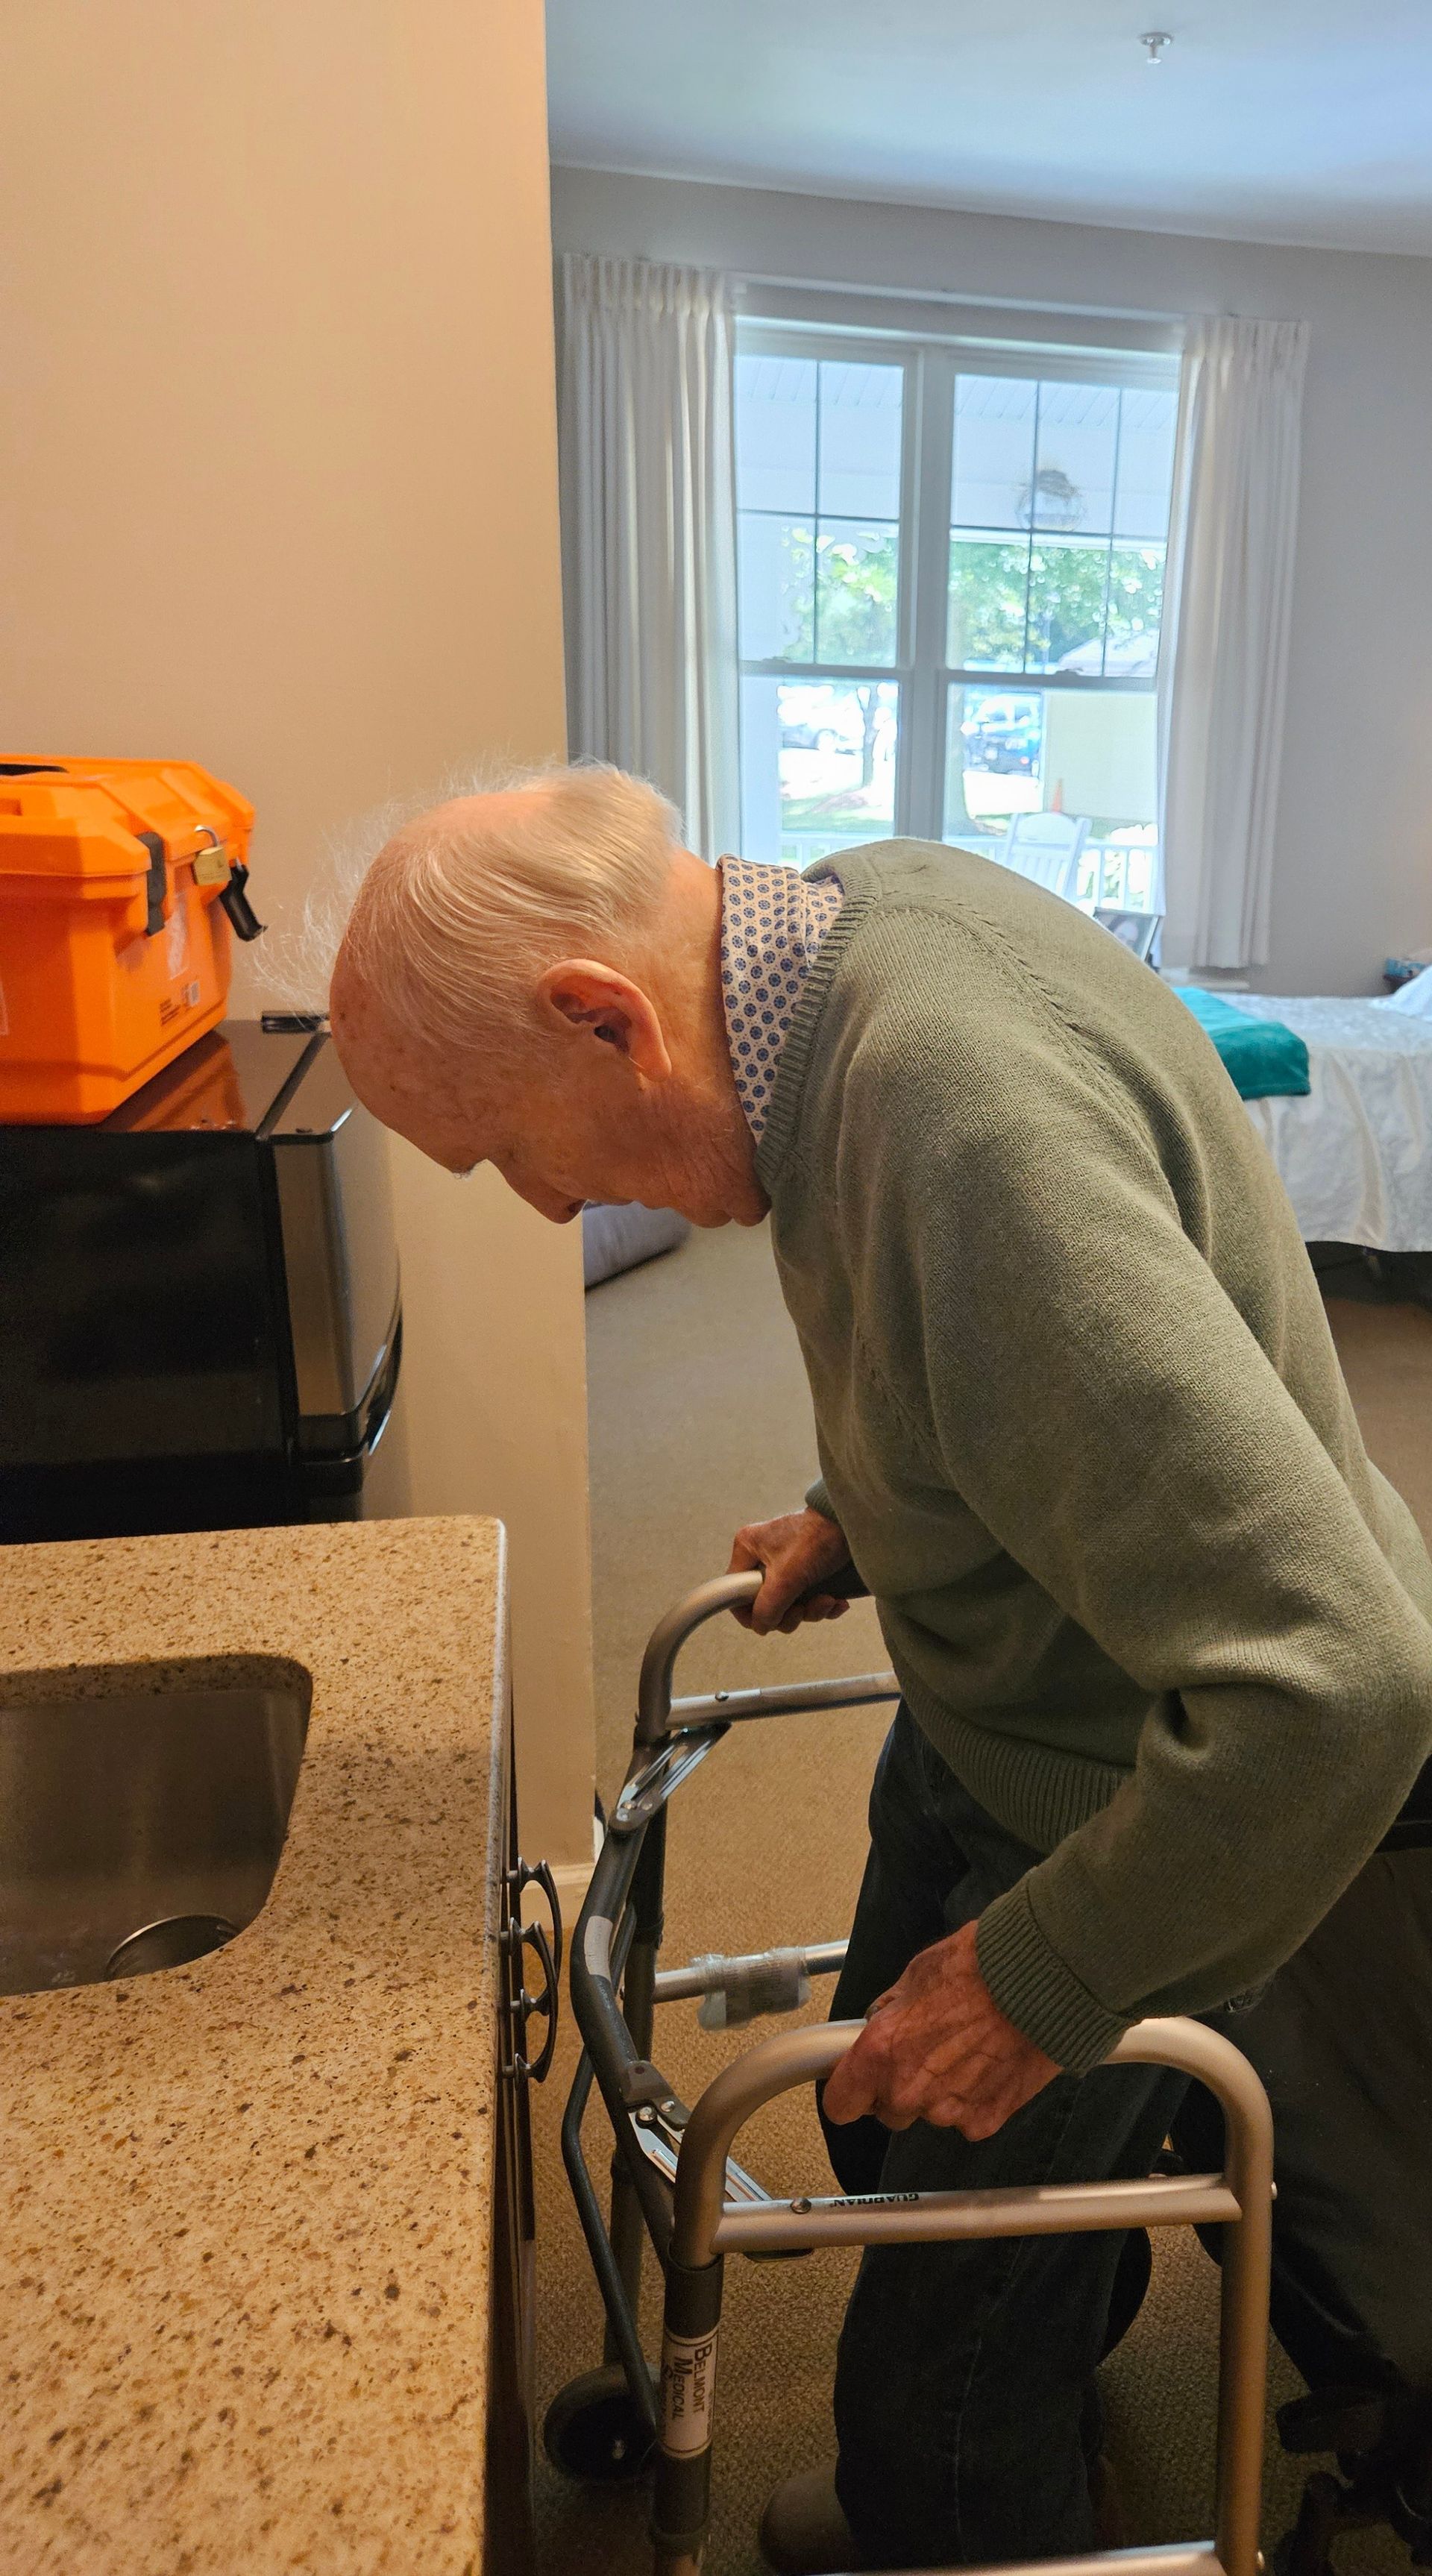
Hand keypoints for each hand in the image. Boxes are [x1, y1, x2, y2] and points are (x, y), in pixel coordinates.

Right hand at [727, 1507, 853, 1635]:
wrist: (853, 1525)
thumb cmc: (818, 1538)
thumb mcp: (788, 1576)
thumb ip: (768, 1606)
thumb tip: (761, 1627)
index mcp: (748, 1550)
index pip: (734, 1592)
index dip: (750, 1612)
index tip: (771, 1620)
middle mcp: (763, 1558)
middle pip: (764, 1605)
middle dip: (789, 1614)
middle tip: (804, 1609)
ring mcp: (785, 1567)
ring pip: (788, 1607)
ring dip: (811, 1611)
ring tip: (827, 1601)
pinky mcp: (807, 1573)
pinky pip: (807, 1601)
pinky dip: (823, 1606)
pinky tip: (837, 1601)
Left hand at [823, 1920, 1060, 2140]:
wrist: (1039, 1983)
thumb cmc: (979, 1969)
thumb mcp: (916, 1975)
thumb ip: (891, 2009)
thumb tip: (882, 2020)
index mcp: (881, 2052)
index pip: (840, 2103)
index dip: (848, 2091)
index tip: (856, 2082)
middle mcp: (909, 2090)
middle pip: (887, 2111)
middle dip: (899, 2086)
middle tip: (925, 2050)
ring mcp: (948, 2111)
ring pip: (930, 2114)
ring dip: (940, 2092)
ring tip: (967, 2050)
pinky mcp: (985, 2120)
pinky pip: (967, 2119)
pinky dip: (975, 2098)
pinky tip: (990, 2064)